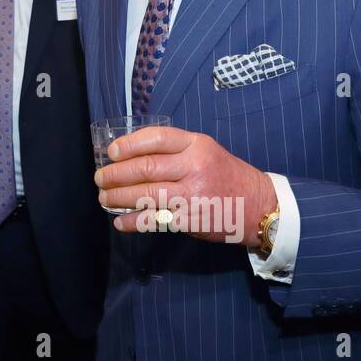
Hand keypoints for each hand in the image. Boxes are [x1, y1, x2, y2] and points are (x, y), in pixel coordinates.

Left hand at [93, 126, 275, 245]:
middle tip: (101, 178)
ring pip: (145, 193)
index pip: (155, 138)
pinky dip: (132, 221)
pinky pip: (154, 219)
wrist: (259, 207)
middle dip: (116, 173)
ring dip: (118, 197)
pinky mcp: (191, 220)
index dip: (128, 144)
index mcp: (197, 145)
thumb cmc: (226, 176)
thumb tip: (131, 154)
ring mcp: (193, 194)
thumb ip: (175, 150)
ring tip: (104, 198)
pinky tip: (119, 222)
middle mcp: (194, 167)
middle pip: (145, 167)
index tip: (111, 153)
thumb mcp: (206, 151)